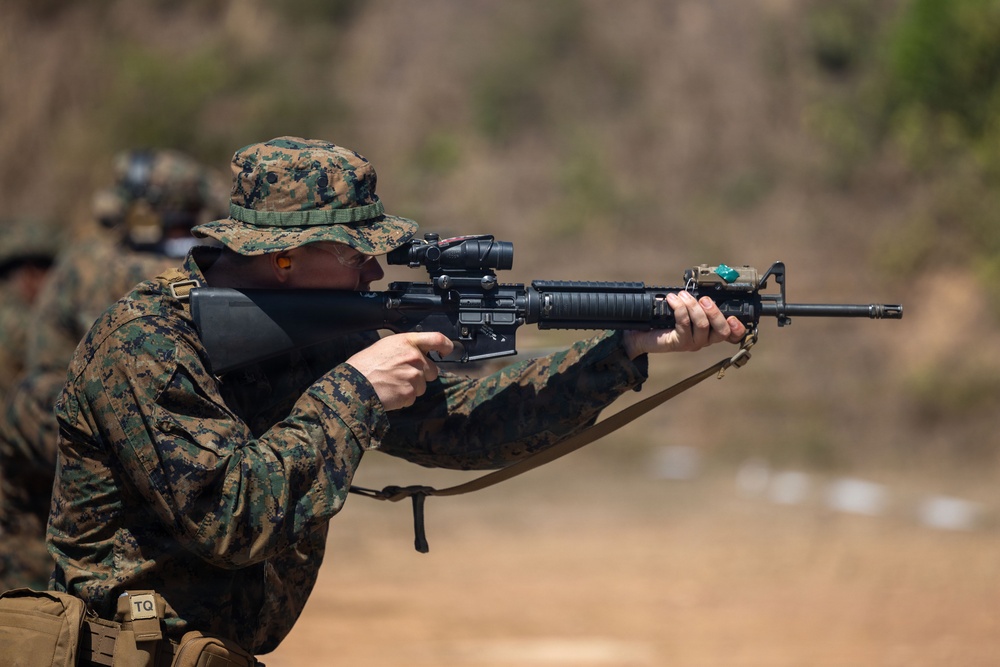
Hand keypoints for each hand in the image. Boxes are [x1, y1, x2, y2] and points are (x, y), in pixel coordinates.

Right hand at [345, 332, 453, 410]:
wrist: (354, 385)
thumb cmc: (365, 365)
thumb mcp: (385, 346)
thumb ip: (406, 348)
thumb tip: (418, 354)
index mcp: (407, 342)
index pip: (437, 339)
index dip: (446, 345)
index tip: (447, 350)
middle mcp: (414, 357)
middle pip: (432, 369)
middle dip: (421, 374)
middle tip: (402, 375)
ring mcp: (414, 376)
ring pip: (423, 385)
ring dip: (411, 387)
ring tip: (392, 384)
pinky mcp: (411, 393)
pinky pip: (413, 397)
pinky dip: (404, 398)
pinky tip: (390, 392)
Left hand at [622, 291, 746, 358]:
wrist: (640, 334)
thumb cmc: (662, 319)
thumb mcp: (684, 308)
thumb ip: (696, 302)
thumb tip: (701, 288)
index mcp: (710, 331)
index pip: (731, 335)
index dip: (738, 328)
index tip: (733, 317)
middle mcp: (704, 339)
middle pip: (721, 331)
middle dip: (715, 312)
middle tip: (704, 299)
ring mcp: (692, 343)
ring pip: (702, 325)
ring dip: (693, 306)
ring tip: (682, 295)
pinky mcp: (678, 343)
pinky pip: (684, 324)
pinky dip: (679, 308)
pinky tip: (672, 300)